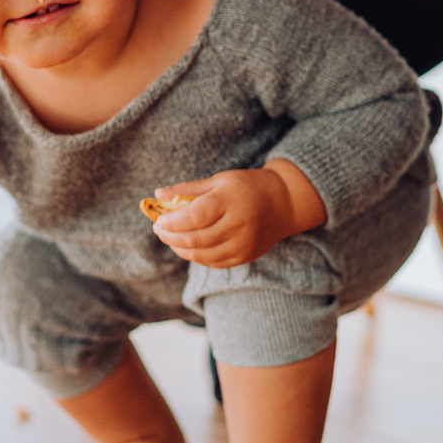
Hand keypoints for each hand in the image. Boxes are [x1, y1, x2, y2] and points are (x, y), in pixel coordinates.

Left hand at [151, 159, 326, 268]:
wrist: (284, 203)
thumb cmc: (247, 187)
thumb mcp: (219, 180)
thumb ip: (188, 189)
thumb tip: (157, 195)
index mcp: (230, 201)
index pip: (195, 216)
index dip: (172, 221)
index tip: (158, 220)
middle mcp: (238, 225)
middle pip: (195, 239)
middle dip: (171, 237)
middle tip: (159, 229)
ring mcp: (243, 244)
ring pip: (202, 255)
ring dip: (180, 249)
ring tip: (170, 238)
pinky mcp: (245, 257)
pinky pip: (213, 262)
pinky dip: (196, 257)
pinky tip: (187, 247)